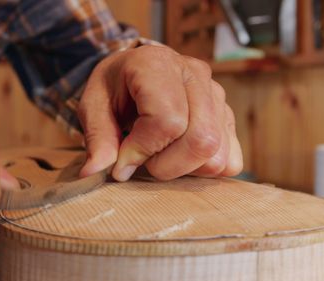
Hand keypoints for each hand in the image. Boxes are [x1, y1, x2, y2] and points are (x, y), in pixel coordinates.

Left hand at [78, 45, 242, 180]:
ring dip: (185, 169)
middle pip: (201, 140)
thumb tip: (94, 171)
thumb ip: (97, 138)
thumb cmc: (115, 88)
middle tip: (144, 163)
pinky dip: (204, 169)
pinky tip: (181, 158)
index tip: (122, 162)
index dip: (143, 151)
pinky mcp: (228, 116)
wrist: (137, 72)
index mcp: (157, 65)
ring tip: (161, 157)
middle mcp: (194, 74)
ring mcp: (217, 94)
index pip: (168, 121)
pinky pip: (230, 161)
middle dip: (167, 166)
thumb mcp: (93, 106)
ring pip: (216, 154)